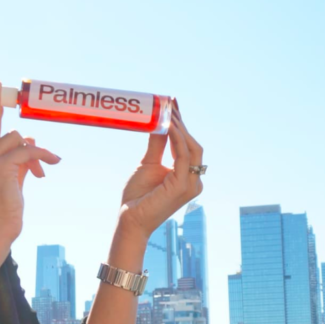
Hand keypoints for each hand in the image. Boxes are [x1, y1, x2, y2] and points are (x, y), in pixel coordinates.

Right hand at [0, 79, 60, 247]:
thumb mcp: (6, 183)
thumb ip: (15, 162)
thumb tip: (31, 144)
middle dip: (9, 115)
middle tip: (15, 101)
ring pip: (17, 138)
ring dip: (34, 151)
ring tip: (40, 172)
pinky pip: (28, 151)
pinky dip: (43, 155)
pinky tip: (52, 162)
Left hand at [116, 98, 203, 239]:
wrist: (130, 218)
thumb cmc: (138, 196)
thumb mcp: (149, 163)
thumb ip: (157, 144)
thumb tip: (160, 122)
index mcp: (187, 176)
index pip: (189, 146)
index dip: (182, 125)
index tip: (172, 106)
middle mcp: (194, 180)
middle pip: (194, 145)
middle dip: (182, 123)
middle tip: (170, 105)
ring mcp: (191, 184)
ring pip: (191, 147)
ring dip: (180, 127)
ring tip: (168, 111)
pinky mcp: (183, 186)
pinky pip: (182, 155)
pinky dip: (176, 138)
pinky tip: (168, 125)